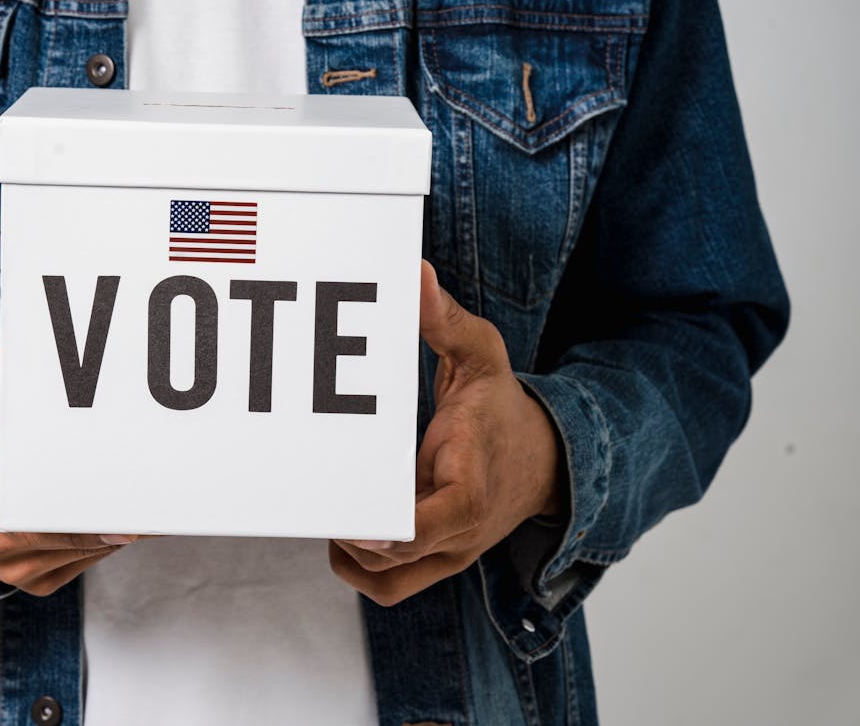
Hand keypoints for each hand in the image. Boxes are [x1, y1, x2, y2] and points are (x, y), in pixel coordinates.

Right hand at [0, 338, 137, 595]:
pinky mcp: (42, 580)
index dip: (83, 512)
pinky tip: (130, 507)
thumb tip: (4, 355)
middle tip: (160, 485)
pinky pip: (89, 559)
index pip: (36, 513)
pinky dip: (111, 535)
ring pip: (89, 549)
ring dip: (121, 522)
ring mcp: (21, 571)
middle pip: (73, 535)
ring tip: (154, 490)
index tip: (123, 498)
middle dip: (115, 510)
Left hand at [329, 260, 562, 605]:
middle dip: (350, 536)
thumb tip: (415, 274)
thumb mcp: (483, 355)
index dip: (393, 528)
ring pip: (387, 583)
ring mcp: (447, 552)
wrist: (544, 459)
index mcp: (473, 484)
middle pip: (399, 560)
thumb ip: (445, 320)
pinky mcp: (434, 560)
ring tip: (326, 508)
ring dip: (349, 556)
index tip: (354, 517)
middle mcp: (460, 530)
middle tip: (315, 495)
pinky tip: (341, 524)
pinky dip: (358, 565)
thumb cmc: (502, 409)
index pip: (441, 519)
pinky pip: (388, 585)